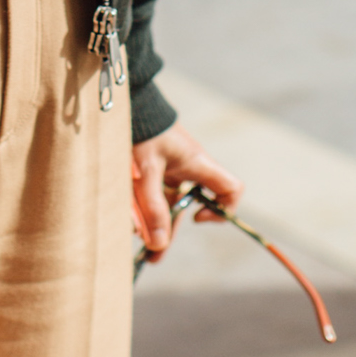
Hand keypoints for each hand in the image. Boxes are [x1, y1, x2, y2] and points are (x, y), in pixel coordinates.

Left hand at [131, 122, 242, 260]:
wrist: (125, 100)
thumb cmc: (141, 130)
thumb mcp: (146, 171)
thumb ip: (152, 206)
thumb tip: (158, 244)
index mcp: (197, 164)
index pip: (230, 189)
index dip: (223, 209)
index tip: (196, 218)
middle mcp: (188, 168)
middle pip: (191, 206)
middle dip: (172, 232)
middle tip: (154, 255)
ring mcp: (170, 168)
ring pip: (168, 203)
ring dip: (154, 225)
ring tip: (139, 249)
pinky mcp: (152, 167)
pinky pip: (153, 194)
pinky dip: (143, 209)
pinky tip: (128, 224)